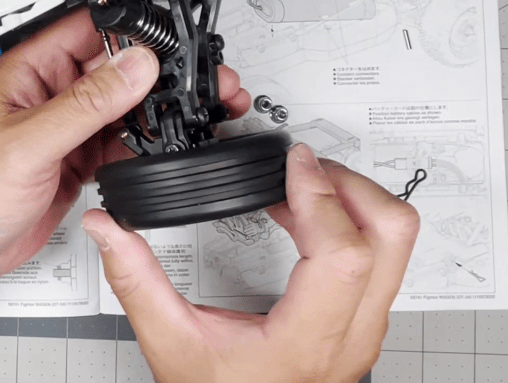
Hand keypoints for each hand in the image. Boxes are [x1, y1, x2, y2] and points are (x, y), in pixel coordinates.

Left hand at [0, 9, 251, 281]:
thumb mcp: (26, 143)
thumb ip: (84, 105)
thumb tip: (133, 65)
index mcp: (28, 72)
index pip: (89, 29)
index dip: (131, 28)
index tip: (171, 40)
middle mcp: (48, 95)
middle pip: (113, 68)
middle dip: (153, 73)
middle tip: (191, 83)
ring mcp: (62, 130)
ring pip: (119, 108)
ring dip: (149, 112)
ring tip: (181, 116)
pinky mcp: (72, 162)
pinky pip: (116, 144)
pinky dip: (138, 147)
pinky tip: (153, 150)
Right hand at [82, 144, 419, 382]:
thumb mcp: (170, 343)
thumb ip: (136, 281)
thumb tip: (108, 229)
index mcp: (304, 341)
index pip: (344, 254)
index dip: (321, 195)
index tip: (295, 164)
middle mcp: (349, 335)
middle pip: (393, 236)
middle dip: (350, 183)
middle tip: (305, 168)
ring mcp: (365, 330)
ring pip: (399, 245)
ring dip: (356, 200)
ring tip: (306, 187)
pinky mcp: (365, 323)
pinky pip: (383, 259)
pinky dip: (353, 223)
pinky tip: (308, 218)